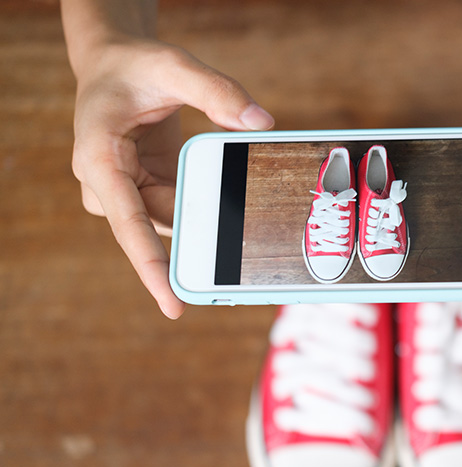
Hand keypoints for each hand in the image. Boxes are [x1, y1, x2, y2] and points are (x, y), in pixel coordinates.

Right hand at [71, 38, 273, 317]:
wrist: (115, 66)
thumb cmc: (135, 67)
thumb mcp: (172, 66)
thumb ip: (216, 92)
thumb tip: (262, 122)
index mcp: (99, 160)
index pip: (129, 224)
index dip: (152, 268)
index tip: (174, 305)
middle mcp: (108, 187)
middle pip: (164, 223)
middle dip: (205, 225)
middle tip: (245, 232)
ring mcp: (127, 195)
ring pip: (178, 220)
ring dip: (209, 213)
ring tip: (238, 200)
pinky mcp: (147, 194)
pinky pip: (183, 210)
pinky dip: (207, 205)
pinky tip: (228, 197)